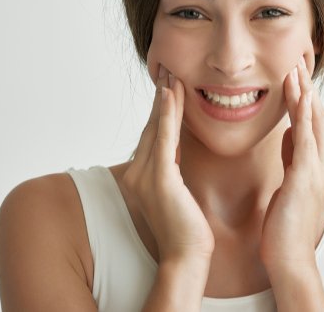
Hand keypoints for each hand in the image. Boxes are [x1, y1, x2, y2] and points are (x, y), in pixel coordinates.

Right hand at [122, 65, 214, 263]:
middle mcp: (138, 171)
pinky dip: (167, 114)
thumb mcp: (174, 188)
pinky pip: (164, 139)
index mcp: (140, 173)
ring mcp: (146, 175)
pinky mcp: (160, 178)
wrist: (186, 254)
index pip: (152, 132)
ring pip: (158, 126)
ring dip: (165, 98)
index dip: (160, 106)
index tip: (167, 83)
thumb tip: (174, 148)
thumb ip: (169, 166)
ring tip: (170, 73)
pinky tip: (169, 94)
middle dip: (161, 95)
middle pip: (152, 124)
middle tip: (166, 68)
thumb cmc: (184, 224)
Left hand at [260, 55, 323, 272]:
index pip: (311, 125)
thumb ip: (291, 156)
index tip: (296, 78)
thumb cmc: (285, 223)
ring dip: (305, 95)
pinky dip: (306, 115)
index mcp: (309, 165)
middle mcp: (316, 163)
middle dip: (307, 90)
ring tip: (298, 70)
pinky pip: (307, 139)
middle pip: (316, 118)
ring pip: (313, 123)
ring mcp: (312, 169)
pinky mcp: (304, 177)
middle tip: (299, 64)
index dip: (305, 100)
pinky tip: (303, 96)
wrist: (289, 257)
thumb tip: (289, 132)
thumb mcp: (287, 182)